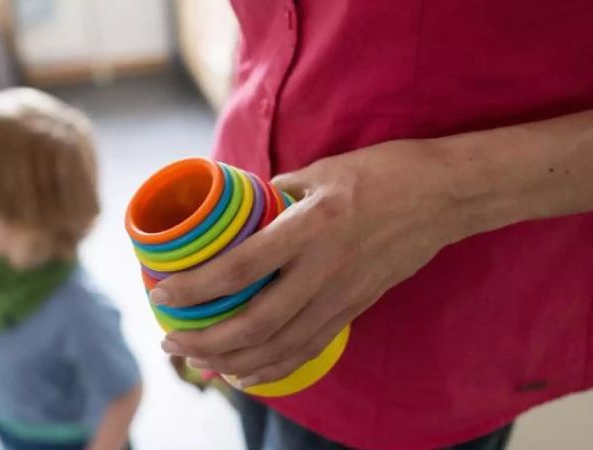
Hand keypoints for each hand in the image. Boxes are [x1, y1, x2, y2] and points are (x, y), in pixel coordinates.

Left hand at [151, 140, 469, 387]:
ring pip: (280, 347)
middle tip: (170, 339)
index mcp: (311, 227)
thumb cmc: (379, 173)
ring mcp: (343, 296)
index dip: (197, 288)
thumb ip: (273, 195)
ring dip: (231, 362)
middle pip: (255, 323)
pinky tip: (243, 375)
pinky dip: (271, 369)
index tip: (162, 295)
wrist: (444, 196)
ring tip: (196, 361)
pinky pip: (308, 350)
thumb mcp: (319, 171)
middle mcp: (325, 269)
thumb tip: (235, 211)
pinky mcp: (355, 310)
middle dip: (204, 339)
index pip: (241, 268)